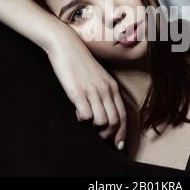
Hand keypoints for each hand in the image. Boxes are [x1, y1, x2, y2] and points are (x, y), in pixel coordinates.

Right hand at [45, 28, 126, 150]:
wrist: (66, 45)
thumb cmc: (80, 62)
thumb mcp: (98, 76)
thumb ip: (103, 92)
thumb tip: (102, 112)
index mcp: (112, 86)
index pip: (123, 115)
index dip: (122, 132)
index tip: (118, 144)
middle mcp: (106, 90)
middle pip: (114, 121)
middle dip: (108, 135)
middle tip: (99, 138)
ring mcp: (93, 91)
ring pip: (102, 121)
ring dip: (94, 127)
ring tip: (86, 119)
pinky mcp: (78, 92)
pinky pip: (86, 116)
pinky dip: (82, 119)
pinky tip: (77, 112)